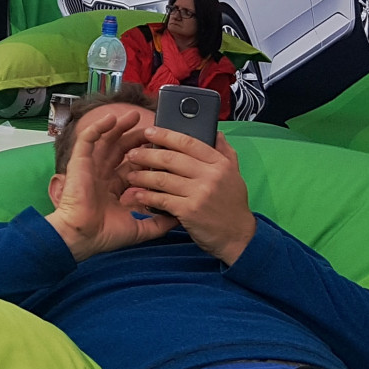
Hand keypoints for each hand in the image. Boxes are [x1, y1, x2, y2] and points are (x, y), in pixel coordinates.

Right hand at [46, 107, 176, 261]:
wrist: (83, 237)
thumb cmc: (105, 235)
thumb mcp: (140, 229)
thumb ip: (159, 223)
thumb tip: (178, 218)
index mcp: (115, 188)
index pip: (133, 166)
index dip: (147, 156)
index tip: (163, 148)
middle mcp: (103, 175)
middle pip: (122, 149)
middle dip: (137, 137)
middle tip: (153, 129)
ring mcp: (91, 167)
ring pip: (106, 140)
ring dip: (120, 127)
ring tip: (134, 115)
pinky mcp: (79, 162)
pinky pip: (88, 139)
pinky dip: (98, 127)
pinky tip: (111, 118)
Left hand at [120, 129, 256, 264]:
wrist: (238, 237)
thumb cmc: (233, 206)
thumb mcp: (234, 175)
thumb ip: (225, 152)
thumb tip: (215, 133)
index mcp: (220, 163)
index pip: (189, 142)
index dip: (166, 135)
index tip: (149, 131)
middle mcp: (210, 175)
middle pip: (171, 158)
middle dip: (147, 154)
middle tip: (131, 153)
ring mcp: (199, 193)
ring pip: (163, 178)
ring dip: (142, 175)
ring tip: (130, 174)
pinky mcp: (189, 210)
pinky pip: (161, 199)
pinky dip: (147, 196)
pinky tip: (137, 194)